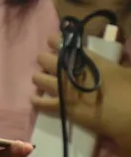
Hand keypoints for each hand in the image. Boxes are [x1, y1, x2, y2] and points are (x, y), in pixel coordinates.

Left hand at [31, 34, 130, 156]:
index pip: (58, 42)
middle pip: (43, 59)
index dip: (54, 41)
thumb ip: (109, 63)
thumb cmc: (129, 90)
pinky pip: (40, 102)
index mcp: (84, 58)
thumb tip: (108, 61)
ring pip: (37, 78)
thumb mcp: (122, 69)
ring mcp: (62, 89)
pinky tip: (35, 98)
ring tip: (45, 80)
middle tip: (51, 65)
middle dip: (46, 60)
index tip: (54, 43)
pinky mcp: (61, 108)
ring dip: (40, 78)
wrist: (127, 115)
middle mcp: (68, 70)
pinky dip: (36, 100)